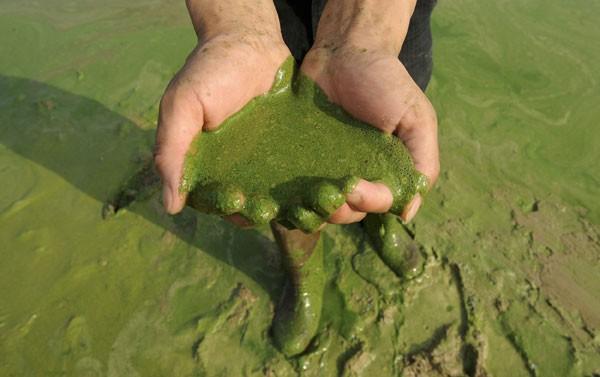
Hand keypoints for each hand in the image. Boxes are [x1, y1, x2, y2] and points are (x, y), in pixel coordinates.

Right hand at [154, 2, 289, 213]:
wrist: (250, 42)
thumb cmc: (210, 71)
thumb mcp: (182, 106)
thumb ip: (172, 150)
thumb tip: (170, 206)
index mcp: (206, 167)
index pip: (213, 200)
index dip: (224, 205)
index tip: (237, 199)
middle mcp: (236, 172)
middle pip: (248, 206)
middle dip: (259, 211)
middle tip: (272, 206)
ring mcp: (266, 165)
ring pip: (277, 198)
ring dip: (288, 207)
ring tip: (300, 205)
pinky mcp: (290, 155)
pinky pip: (300, 179)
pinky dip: (309, 189)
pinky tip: (321, 189)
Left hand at [300, 0, 438, 223]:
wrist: (344, 52)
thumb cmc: (386, 83)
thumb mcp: (417, 120)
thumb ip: (423, 162)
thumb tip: (408, 211)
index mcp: (387, 172)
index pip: (381, 204)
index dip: (369, 203)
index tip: (354, 187)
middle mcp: (359, 176)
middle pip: (350, 212)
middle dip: (339, 211)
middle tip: (327, 195)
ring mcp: (327, 170)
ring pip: (320, 206)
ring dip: (313, 210)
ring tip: (303, 200)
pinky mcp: (300, 161)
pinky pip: (295, 189)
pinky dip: (290, 198)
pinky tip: (282, 196)